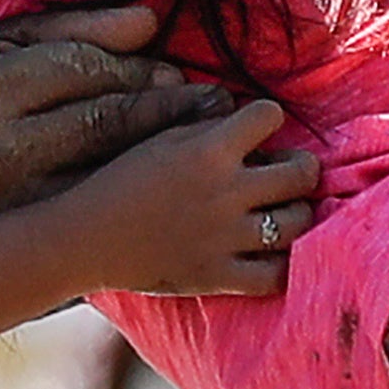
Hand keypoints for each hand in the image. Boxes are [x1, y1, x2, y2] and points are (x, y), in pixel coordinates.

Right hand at [0, 1, 237, 220]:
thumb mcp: (0, 45)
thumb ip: (72, 32)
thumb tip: (149, 24)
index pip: (83, 77)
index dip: (140, 77)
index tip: (181, 77)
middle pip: (103, 128)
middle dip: (167, 116)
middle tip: (216, 106)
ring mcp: (6, 206)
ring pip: (107, 181)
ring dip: (169, 166)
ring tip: (212, 148)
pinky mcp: (18, 246)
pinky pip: (96, 226)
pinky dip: (142, 208)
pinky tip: (176, 196)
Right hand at [49, 97, 324, 299]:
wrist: (86, 238)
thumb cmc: (121, 181)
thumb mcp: (161, 139)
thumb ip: (206, 125)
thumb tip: (244, 112)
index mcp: (208, 149)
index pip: (270, 115)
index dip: (268, 117)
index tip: (259, 128)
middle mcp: (226, 191)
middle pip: (301, 173)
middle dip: (302, 168)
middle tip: (289, 172)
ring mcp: (226, 237)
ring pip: (297, 222)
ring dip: (296, 213)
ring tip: (282, 211)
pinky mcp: (218, 276)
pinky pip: (275, 275)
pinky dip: (280, 265)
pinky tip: (271, 253)